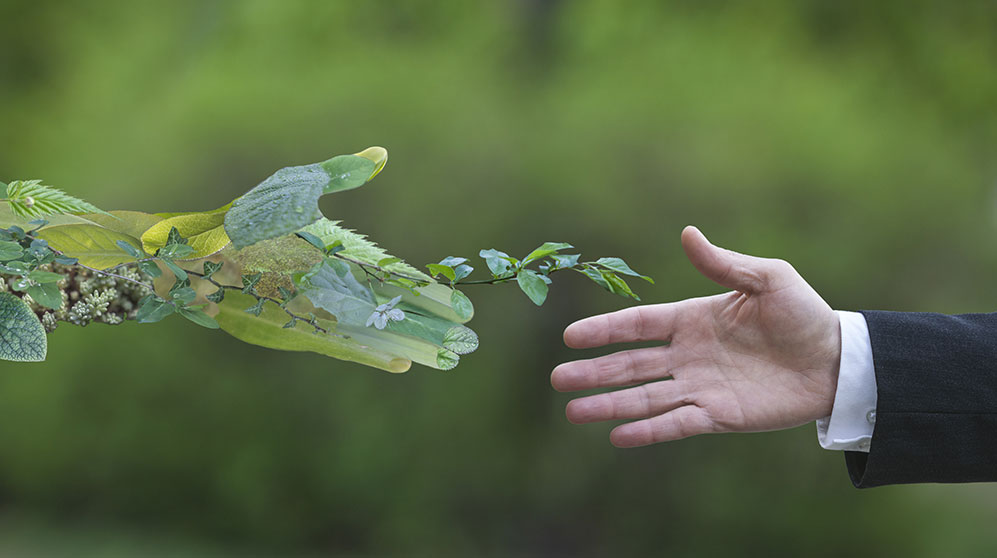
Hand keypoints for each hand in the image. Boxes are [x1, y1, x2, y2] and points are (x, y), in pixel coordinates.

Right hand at [551, 226, 841, 446]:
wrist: (837, 360)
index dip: (604, 330)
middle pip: (630, 364)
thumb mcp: (767, 279)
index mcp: (693, 319)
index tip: (570, 336)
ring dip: (609, 405)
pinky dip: (648, 430)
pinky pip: (676, 423)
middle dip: (594, 372)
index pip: (638, 325)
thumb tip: (686, 233)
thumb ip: (724, 264)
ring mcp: (700, 387)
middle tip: (558, 379)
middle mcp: (688, 355)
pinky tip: (617, 436)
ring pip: (644, 397)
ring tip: (573, 413)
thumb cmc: (803, 314)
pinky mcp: (718, 416)